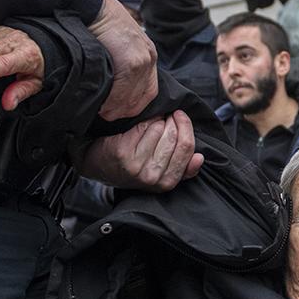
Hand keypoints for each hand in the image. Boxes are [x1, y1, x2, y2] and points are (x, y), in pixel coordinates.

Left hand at [75, 111, 201, 192]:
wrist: (99, 166)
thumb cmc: (132, 166)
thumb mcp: (160, 173)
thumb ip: (183, 168)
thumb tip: (199, 157)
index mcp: (166, 182)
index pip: (186, 148)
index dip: (185, 127)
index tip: (180, 116)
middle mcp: (152, 176)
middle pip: (173, 136)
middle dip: (171, 120)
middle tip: (165, 117)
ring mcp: (136, 165)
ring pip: (158, 129)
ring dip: (155, 120)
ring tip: (149, 124)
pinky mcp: (122, 152)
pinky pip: (142, 126)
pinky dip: (141, 121)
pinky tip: (136, 126)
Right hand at [88, 0, 157, 120]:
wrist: (92, 5)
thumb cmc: (98, 24)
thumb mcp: (117, 43)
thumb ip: (120, 64)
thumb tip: (111, 89)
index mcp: (147, 54)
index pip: (148, 93)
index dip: (133, 105)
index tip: (117, 109)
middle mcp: (149, 58)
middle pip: (141, 99)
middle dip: (123, 110)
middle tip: (105, 112)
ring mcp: (143, 60)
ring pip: (131, 99)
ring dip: (114, 107)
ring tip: (100, 108)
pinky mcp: (132, 61)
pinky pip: (122, 92)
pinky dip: (110, 100)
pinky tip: (99, 100)